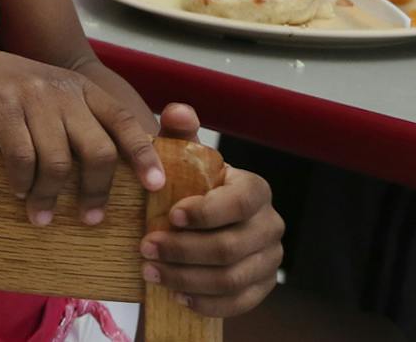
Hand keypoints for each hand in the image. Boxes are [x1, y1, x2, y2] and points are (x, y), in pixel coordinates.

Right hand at [0, 47, 163, 226]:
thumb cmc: (13, 95)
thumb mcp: (54, 99)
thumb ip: (84, 124)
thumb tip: (117, 172)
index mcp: (83, 90)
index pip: (124, 122)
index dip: (144, 155)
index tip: (155, 186)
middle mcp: (62, 90)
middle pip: (97, 150)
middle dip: (96, 191)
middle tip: (89, 219)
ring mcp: (30, 96)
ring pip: (58, 161)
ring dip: (50, 197)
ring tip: (41, 216)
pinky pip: (21, 157)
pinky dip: (22, 181)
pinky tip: (18, 190)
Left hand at [140, 105, 283, 317]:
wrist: (196, 228)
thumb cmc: (187, 189)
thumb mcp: (180, 160)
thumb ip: (178, 135)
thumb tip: (177, 111)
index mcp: (255, 190)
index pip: (241, 201)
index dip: (207, 212)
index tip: (170, 216)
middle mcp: (270, 225)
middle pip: (231, 247)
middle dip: (183, 250)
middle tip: (145, 248)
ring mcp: (269, 259)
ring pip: (231, 278)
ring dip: (186, 278)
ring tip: (150, 272)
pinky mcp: (261, 287)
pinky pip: (238, 303)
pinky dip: (205, 302)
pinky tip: (177, 295)